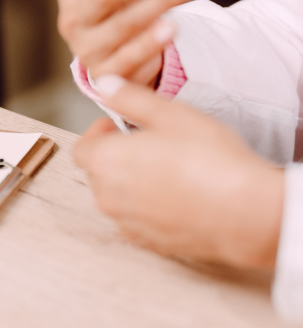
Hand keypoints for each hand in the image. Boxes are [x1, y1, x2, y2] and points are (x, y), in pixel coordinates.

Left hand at [73, 76, 283, 268]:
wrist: (244, 212)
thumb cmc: (208, 159)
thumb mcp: (169, 114)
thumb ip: (129, 98)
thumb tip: (105, 85)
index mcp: (105, 162)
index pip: (81, 148)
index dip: (98, 134)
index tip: (119, 126)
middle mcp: (107, 196)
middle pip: (98, 172)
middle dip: (116, 156)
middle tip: (149, 144)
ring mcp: (126, 223)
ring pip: (117, 197)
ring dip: (131, 182)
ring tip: (167, 169)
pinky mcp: (148, 242)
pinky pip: (137, 220)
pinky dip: (148, 207)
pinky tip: (177, 196)